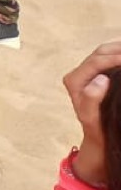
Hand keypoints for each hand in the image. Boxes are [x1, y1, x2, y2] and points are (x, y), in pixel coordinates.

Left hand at [64, 40, 120, 184]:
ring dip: (120, 49)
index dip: (115, 57)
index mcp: (74, 81)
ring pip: (105, 52)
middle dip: (120, 49)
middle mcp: (79, 73)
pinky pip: (110, 59)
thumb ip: (91, 99)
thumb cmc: (96, 130)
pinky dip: (120, 54)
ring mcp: (89, 73)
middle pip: (100, 53)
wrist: (99, 140)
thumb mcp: (91, 118)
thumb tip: (100, 79)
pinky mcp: (99, 75)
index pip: (96, 61)